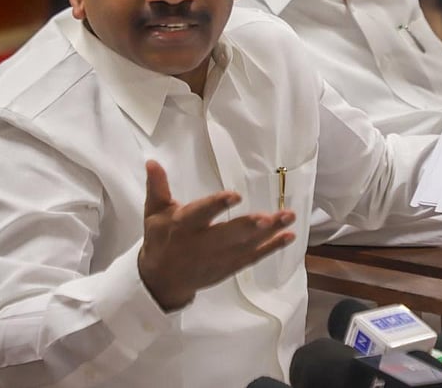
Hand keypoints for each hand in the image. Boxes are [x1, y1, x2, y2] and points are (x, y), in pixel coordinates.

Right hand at [137, 159, 295, 310]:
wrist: (161, 280)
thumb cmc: (160, 239)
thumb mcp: (154, 213)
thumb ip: (157, 187)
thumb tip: (152, 162)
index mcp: (183, 226)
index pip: (201, 214)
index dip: (217, 205)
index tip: (235, 195)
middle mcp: (202, 243)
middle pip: (228, 235)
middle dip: (249, 227)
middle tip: (268, 217)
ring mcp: (219, 258)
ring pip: (246, 245)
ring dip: (270, 233)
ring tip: (288, 217)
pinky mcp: (230, 267)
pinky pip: (254, 257)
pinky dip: (272, 247)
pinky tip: (289, 235)